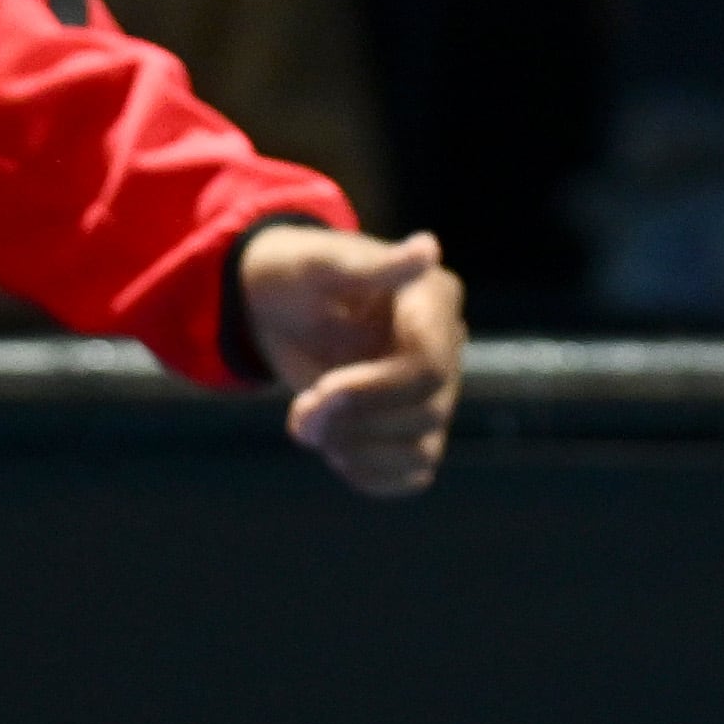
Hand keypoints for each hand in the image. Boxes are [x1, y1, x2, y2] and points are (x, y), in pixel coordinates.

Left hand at [240, 225, 464, 497]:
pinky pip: (412, 472)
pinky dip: (370, 475)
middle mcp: (445, 349)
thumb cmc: (297, 274)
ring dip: (359, 451)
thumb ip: (373, 267)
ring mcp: (433, 392)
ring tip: (308, 426)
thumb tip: (429, 248)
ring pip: (423, 449)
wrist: (277, 305)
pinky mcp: (412, 427)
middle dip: (357, 421)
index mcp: (433, 301)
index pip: (429, 366)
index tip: (321, 391)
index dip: (376, 390)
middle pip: (426, 411)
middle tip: (299, 414)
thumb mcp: (321, 263)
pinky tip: (332, 449)